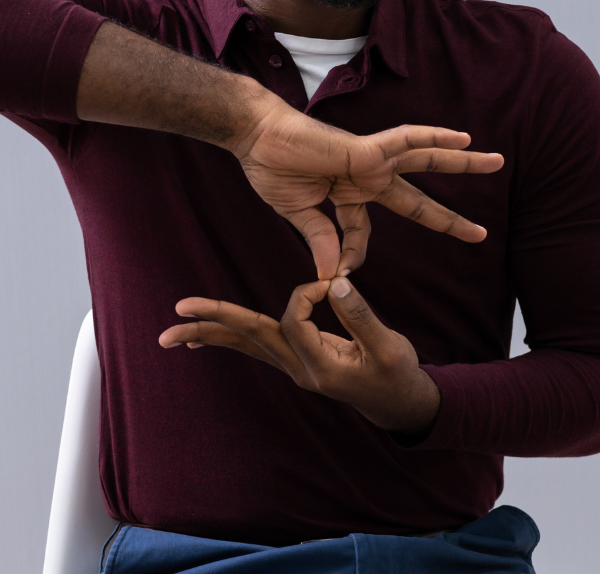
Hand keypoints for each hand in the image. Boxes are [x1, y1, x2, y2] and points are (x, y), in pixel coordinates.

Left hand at [159, 277, 440, 433]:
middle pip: (250, 339)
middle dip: (214, 321)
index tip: (331, 285)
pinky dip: (229, 339)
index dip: (307, 294)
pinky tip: (201, 341)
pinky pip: (255, 348)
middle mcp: (299, 370)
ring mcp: (293, 368)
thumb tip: (332, 283)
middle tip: (177, 310)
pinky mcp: (295, 361)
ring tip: (172, 334)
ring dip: (211, 333)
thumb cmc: (395, 373)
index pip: (294, 321)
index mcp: (322, 368)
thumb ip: (360, 314)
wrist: (394, 402)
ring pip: (246, 346)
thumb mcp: (388, 345)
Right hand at [231, 92, 503, 279]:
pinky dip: (433, 138)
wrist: (256, 139)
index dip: (351, 255)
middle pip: (416, 200)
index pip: (362, 232)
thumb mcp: (300, 214)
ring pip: (425, 162)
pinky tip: (464, 139)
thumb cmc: (273, 170)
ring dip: (460, 163)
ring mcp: (369, 163)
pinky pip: (406, 141)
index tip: (338, 273)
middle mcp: (366, 180)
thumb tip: (329, 274)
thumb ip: (321, 238)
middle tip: (478, 232)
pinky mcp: (364, 150)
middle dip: (447, 217)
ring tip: (495, 162)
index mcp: (348, 197)